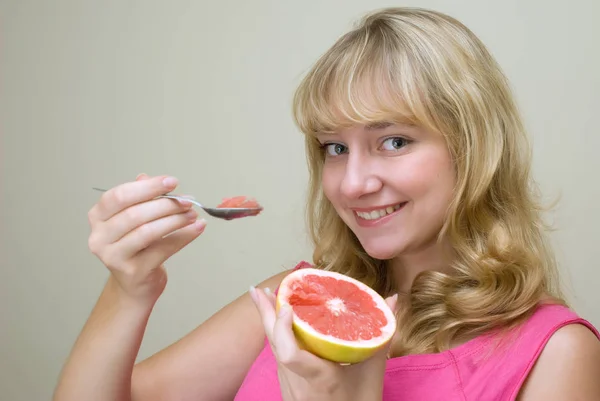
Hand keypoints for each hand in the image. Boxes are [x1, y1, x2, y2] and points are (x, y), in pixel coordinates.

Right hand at [87, 174, 206, 302]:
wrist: (134, 284)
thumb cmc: (136, 247)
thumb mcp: (135, 219)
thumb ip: (144, 199)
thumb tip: (160, 182)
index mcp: (98, 218)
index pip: (119, 196)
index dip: (147, 187)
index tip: (172, 182)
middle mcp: (100, 238)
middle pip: (135, 214)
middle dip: (166, 204)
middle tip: (187, 200)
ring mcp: (114, 257)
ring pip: (148, 231)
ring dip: (175, 220)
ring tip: (192, 214)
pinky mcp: (134, 271)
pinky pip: (163, 249)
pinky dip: (184, 236)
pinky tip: (197, 228)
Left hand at [250, 286, 397, 400]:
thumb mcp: (373, 374)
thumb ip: (381, 338)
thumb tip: (392, 300)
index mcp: (319, 378)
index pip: (290, 354)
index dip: (282, 328)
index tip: (288, 306)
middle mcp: (297, 383)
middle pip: (274, 344)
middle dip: (264, 314)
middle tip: (258, 290)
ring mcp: (288, 387)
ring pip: (273, 350)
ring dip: (268, 323)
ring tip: (264, 297)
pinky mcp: (286, 388)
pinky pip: (277, 357)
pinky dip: (276, 336)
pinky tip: (278, 323)